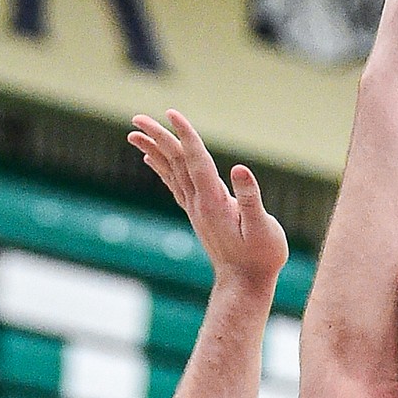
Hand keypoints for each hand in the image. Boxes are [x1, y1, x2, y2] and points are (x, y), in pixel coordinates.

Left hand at [127, 111, 287, 294]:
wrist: (244, 284)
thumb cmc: (261, 257)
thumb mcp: (263, 228)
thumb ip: (251, 199)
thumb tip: (239, 169)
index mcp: (214, 201)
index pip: (195, 160)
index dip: (185, 135)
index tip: (172, 113)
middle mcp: (199, 203)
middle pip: (175, 162)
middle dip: (157, 137)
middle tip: (137, 118)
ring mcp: (195, 209)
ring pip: (170, 172)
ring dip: (153, 150)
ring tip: (134, 133)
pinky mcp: (197, 215)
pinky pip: (174, 185)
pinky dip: (161, 169)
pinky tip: (151, 160)